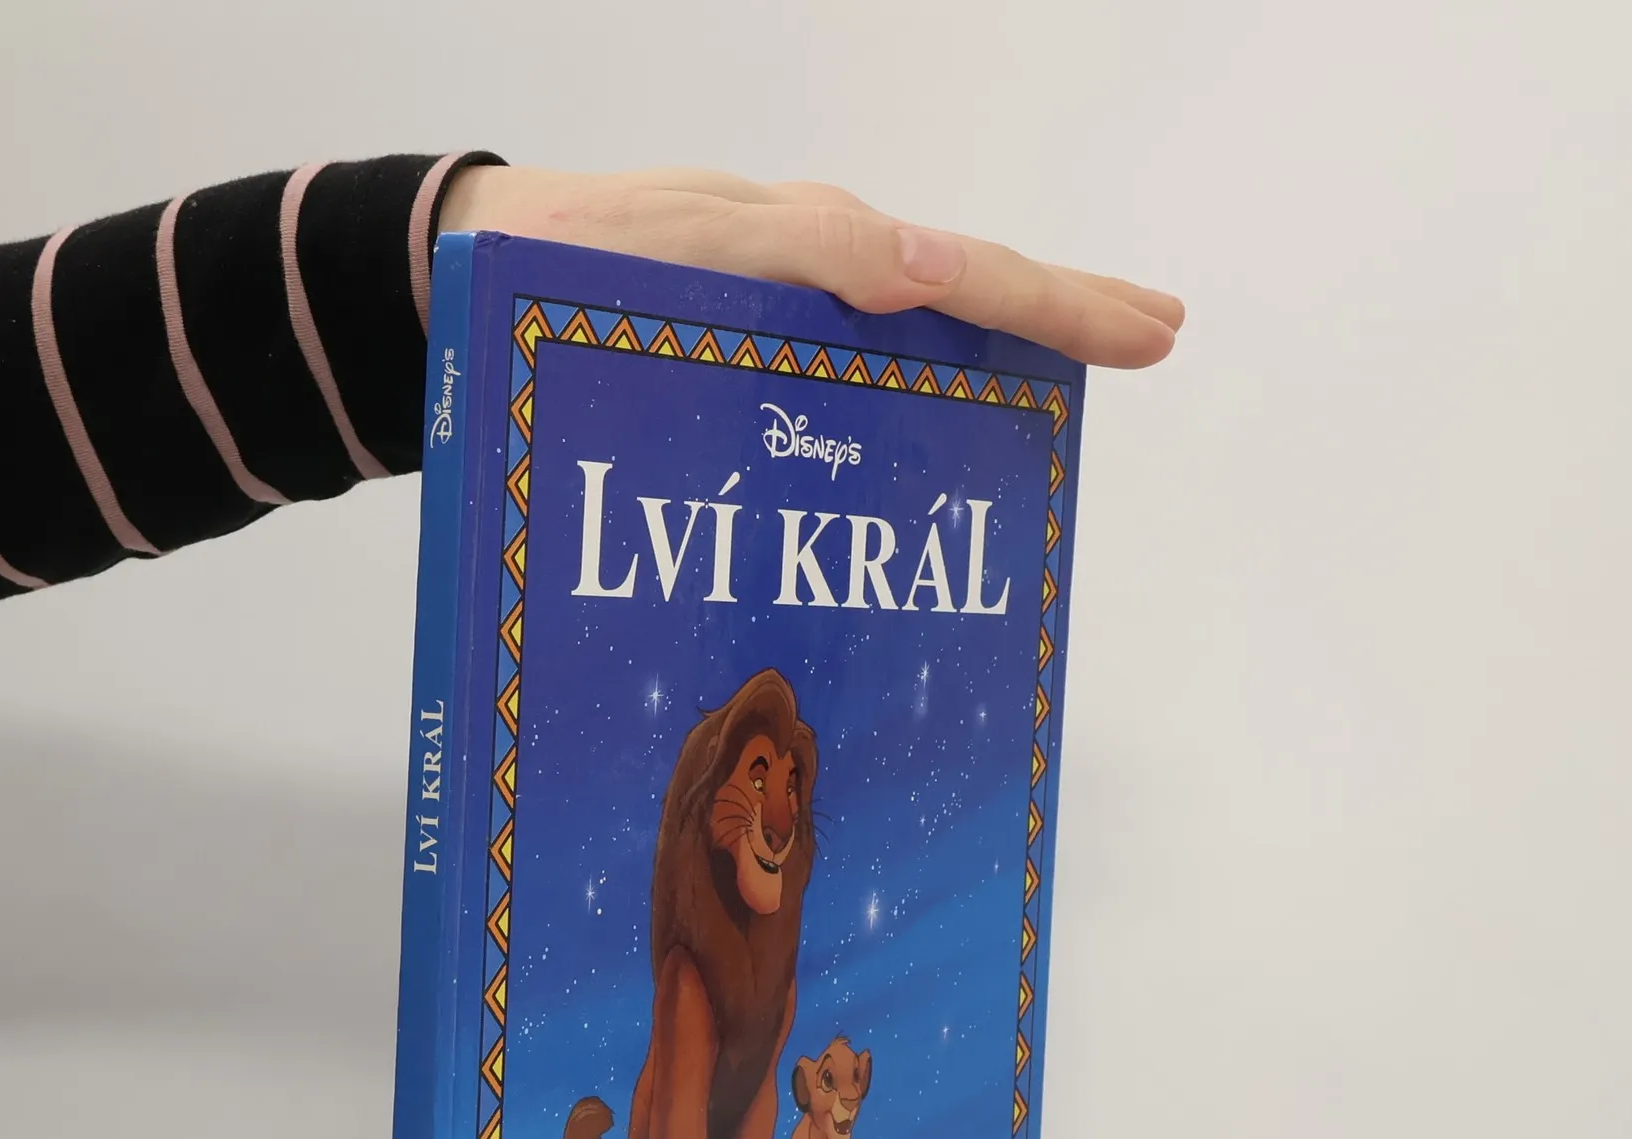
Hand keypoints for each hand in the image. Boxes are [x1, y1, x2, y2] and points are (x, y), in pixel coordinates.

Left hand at [439, 165, 1181, 369]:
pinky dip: (931, 354)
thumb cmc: (560, 261)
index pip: (949, 269)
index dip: (1046, 306)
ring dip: (1011, 330)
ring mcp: (785, 295)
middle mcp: (807, 265)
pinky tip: (961, 400)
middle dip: (1059, 308)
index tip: (1139, 337)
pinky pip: (861, 339)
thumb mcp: (671, 250)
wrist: (473, 266)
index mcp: (800, 244)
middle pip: (956, 279)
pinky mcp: (754, 327)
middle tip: (1157, 332)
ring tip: (1094, 353)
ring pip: (919, 310)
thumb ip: (794, 252)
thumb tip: (922, 271)